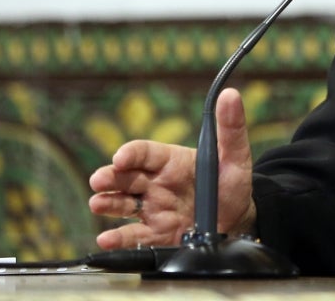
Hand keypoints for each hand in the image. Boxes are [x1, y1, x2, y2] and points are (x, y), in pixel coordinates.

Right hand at [87, 87, 256, 248]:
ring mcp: (153, 209)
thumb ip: (231, 128)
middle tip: (99, 181)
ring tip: (97, 204)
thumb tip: (230, 95)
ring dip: (108, 202)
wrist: (237, 220)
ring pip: (123, 203)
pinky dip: (118, 239)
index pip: (145, 152)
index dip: (131, 153)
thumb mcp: (235, 156)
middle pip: (126, 176)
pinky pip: (134, 236)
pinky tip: (106, 239)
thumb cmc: (231, 183)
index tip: (121, 157)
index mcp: (171, 161)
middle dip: (110, 177)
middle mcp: (156, 183)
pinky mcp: (155, 234)